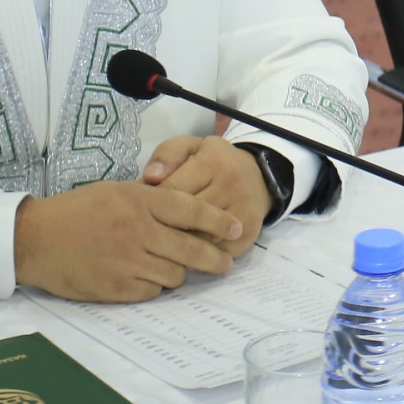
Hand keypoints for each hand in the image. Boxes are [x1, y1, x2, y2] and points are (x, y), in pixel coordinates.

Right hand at [12, 181, 243, 303]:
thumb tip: (187, 210)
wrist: (34, 238)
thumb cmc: (76, 211)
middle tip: (225, 264)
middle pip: (191, 249)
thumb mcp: (116, 191)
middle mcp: (137, 231)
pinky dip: (155, 287)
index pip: (192, 211)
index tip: (236, 228)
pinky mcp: (115, 288)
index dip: (219, 221)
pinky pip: (151, 292)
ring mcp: (126, 261)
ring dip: (179, 272)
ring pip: (174, 274)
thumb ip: (150, 199)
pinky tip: (147, 278)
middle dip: (214, 258)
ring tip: (173, 268)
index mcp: (139, 201)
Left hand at [141, 134, 269, 257]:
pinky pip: (214, 253)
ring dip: (178, 245)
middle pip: (185, 218)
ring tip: (165, 242)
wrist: (259, 178)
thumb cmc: (214, 163)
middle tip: (149, 230)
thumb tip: (150, 178)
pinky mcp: (249, 234)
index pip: (172, 189)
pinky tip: (187, 251)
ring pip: (199, 239)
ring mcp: (243, 212)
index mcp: (213, 162)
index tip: (144, 208)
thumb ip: (166, 155)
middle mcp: (232, 186)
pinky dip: (198, 256)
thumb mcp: (190, 147)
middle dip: (162, 226)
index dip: (152, 203)